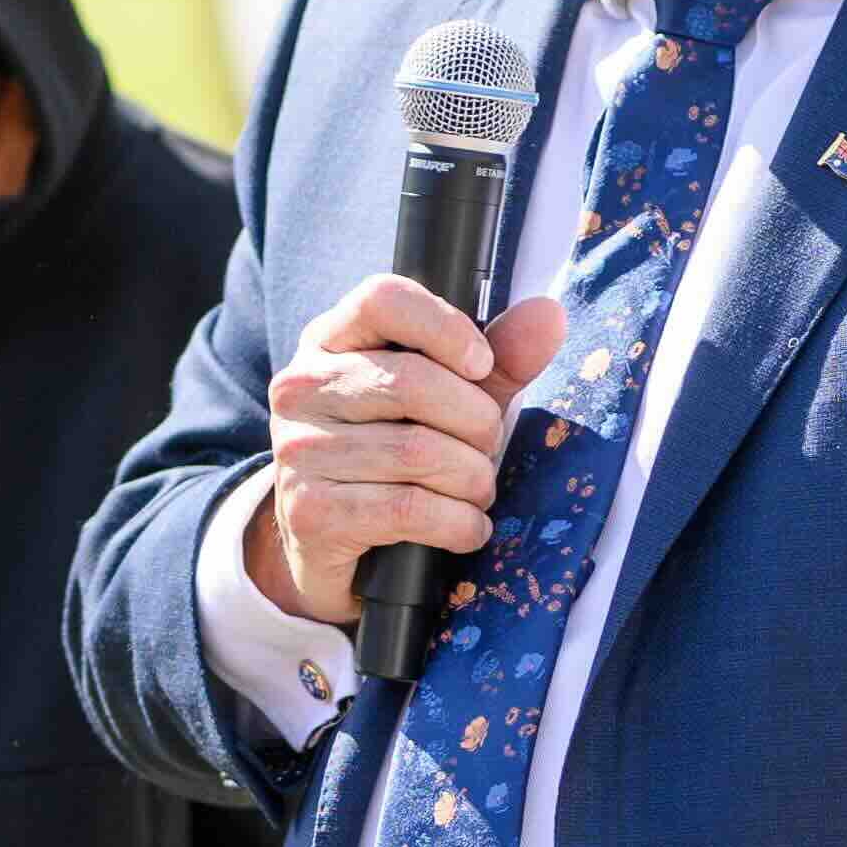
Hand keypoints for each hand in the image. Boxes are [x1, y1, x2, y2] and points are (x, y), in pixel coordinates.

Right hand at [246, 275, 567, 630]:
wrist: (333, 547)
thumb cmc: (397, 457)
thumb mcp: (450, 400)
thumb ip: (498, 360)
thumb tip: (548, 314)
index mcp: (331, 341)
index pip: (382, 299)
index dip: (445, 327)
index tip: (481, 366)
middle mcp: (301, 387)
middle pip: (411, 381)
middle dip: (476, 421)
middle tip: (489, 447)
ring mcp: (298, 450)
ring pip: (417, 451)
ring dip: (472, 479)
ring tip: (478, 491)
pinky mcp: (309, 512)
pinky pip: (408, 510)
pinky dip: (458, 523)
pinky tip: (467, 528)